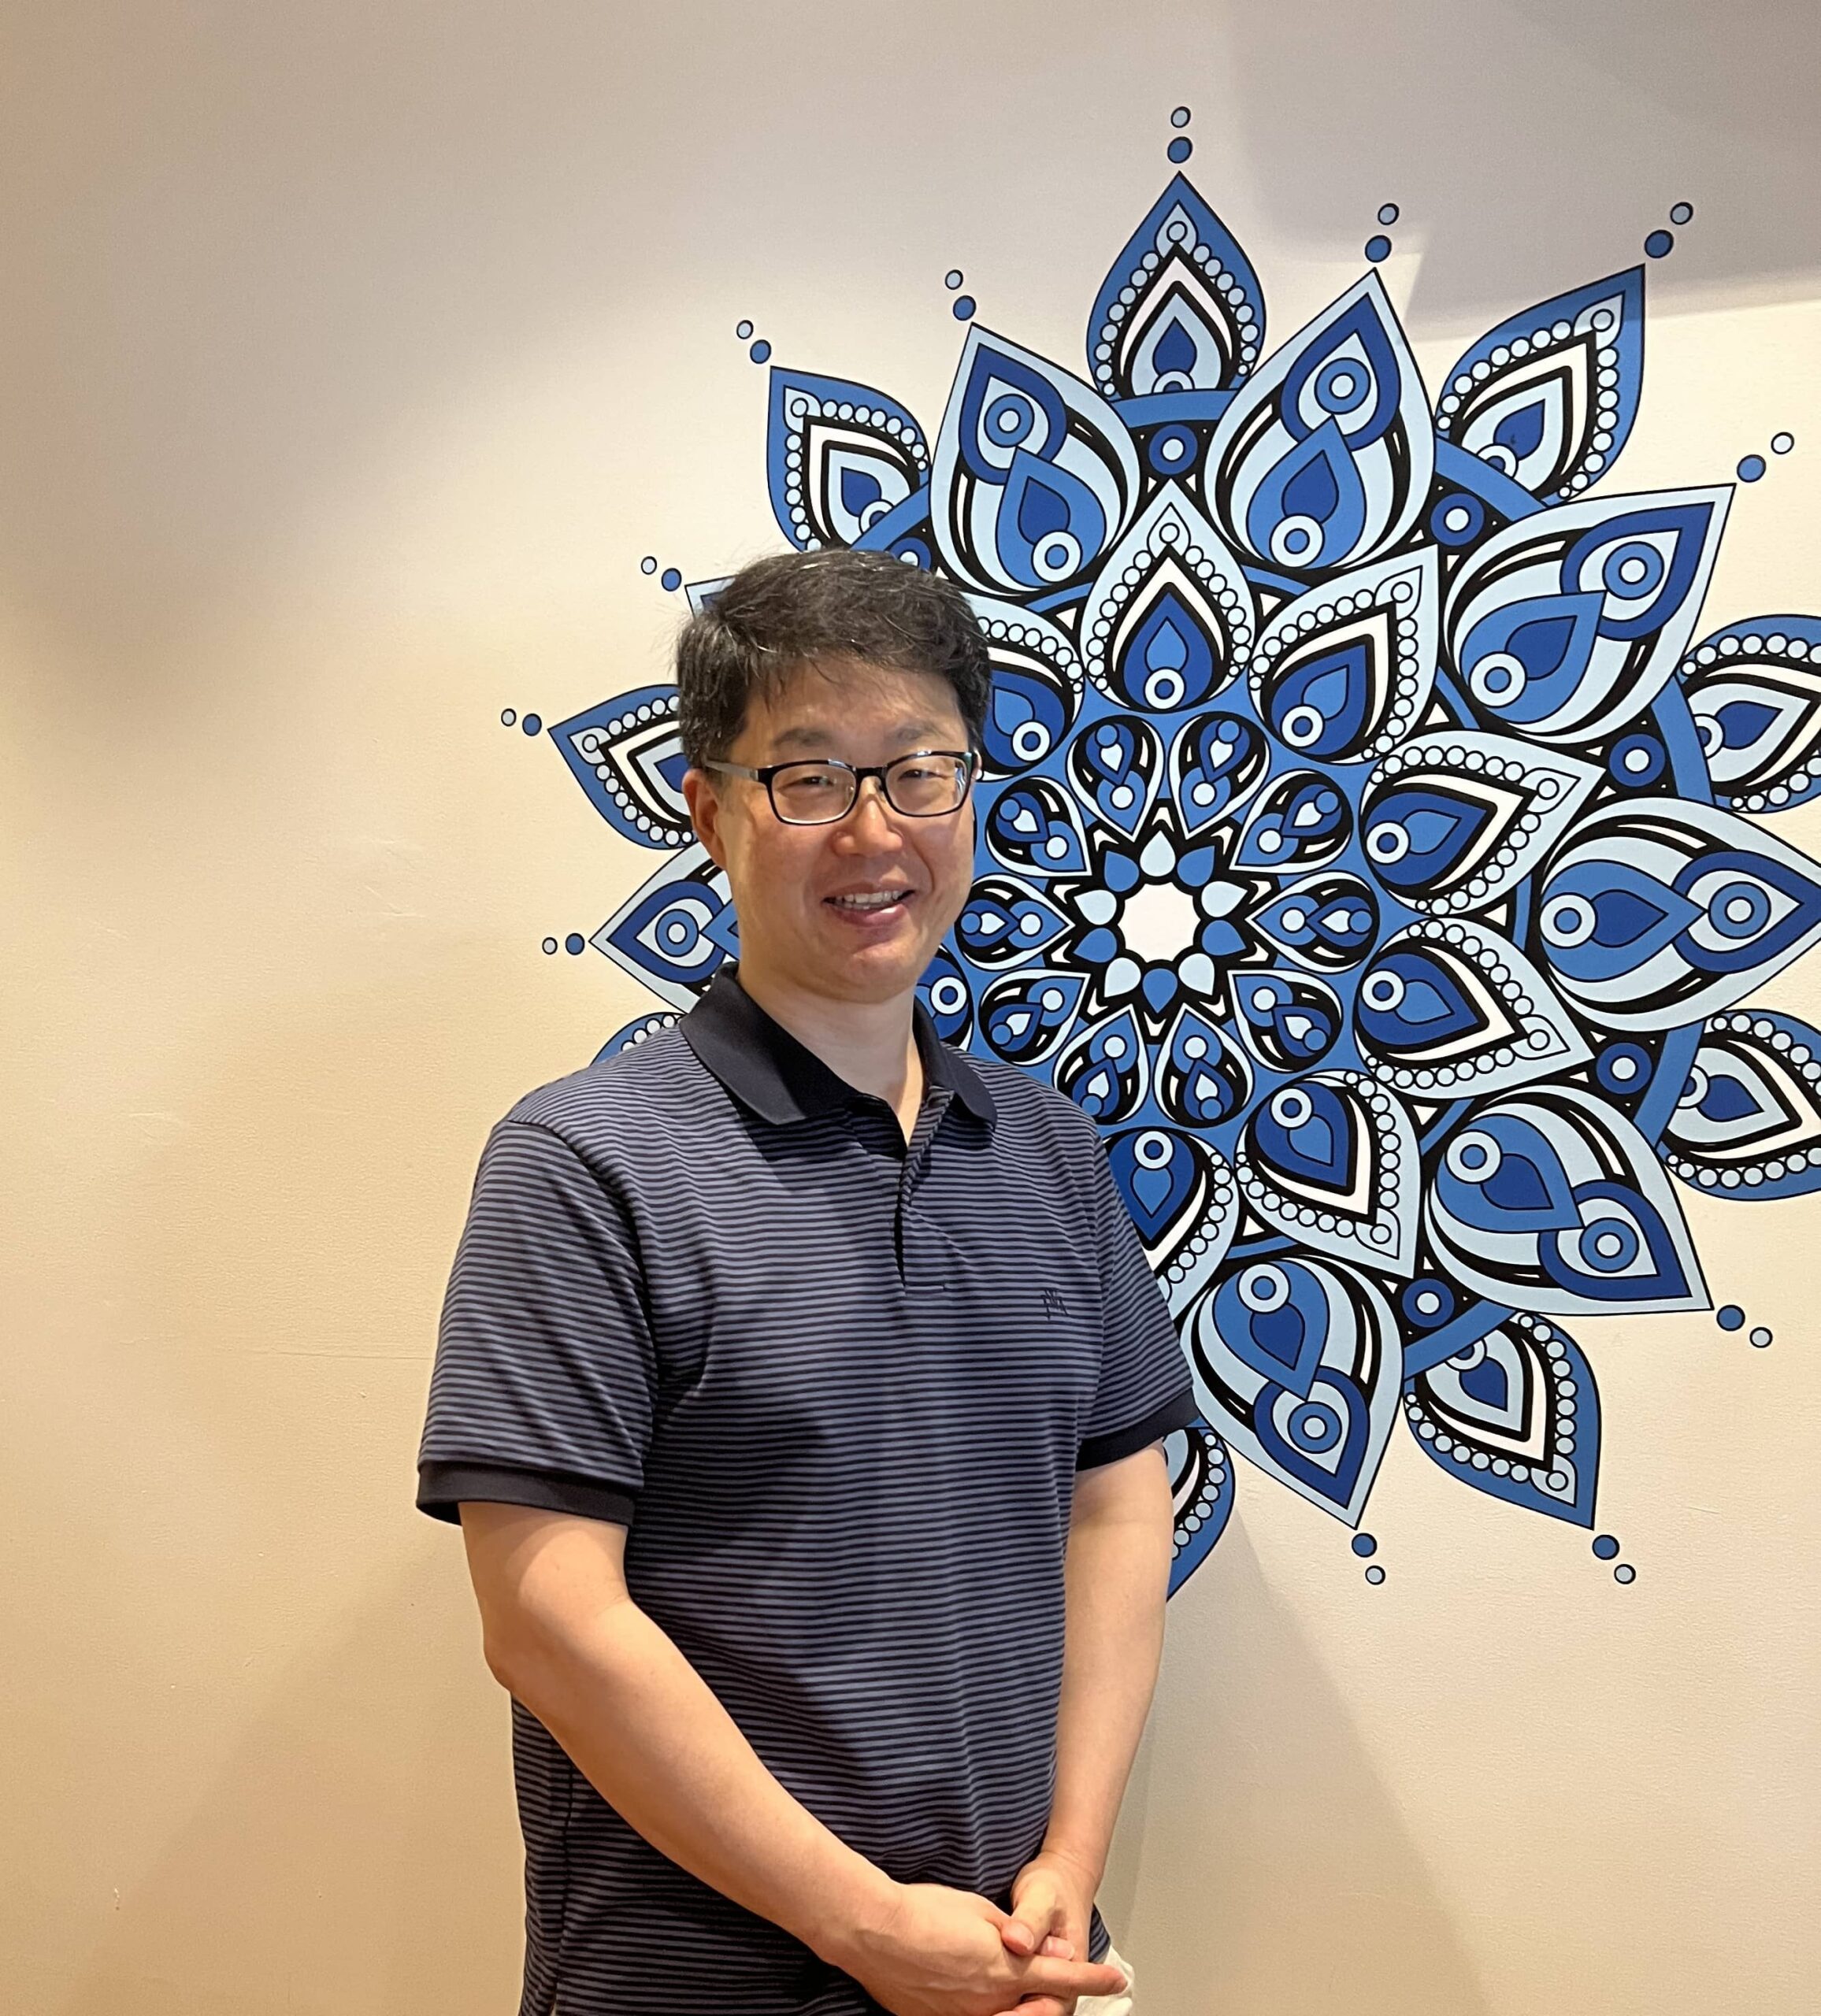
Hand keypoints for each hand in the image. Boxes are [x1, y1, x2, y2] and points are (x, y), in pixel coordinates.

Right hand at [832, 1879, 1126, 2015]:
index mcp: (1007, 1970)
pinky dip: (986, 2008)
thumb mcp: (981, 1911)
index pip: (1063, 1980)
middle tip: (1051, 1974)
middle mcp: (990, 2003)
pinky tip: (971, 1986)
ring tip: (1008, 1979)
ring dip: (1019, 2005)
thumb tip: (1047, 1954)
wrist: (873, 1931)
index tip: (1115, 1978)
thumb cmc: (924, 1913)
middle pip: (1037, 2010)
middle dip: (1051, 1998)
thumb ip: (1019, 1935)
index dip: (1093, 1979)